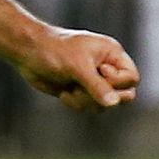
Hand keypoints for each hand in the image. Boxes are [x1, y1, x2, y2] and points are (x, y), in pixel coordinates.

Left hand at [17, 27, 138, 111]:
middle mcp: (106, 68)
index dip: (118, 82)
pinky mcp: (81, 91)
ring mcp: (94, 81)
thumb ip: (96, 85)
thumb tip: (114, 103)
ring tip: (70, 88)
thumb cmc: (52, 51)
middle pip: (124, 95)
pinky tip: (63, 92)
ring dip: (86, 101)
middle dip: (102, 96)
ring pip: (105, 105)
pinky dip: (76, 103)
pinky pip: (89, 107)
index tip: (98, 71)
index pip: (132, 78)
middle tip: (83, 87)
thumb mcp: (76, 66)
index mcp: (111, 54)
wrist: (26, 52)